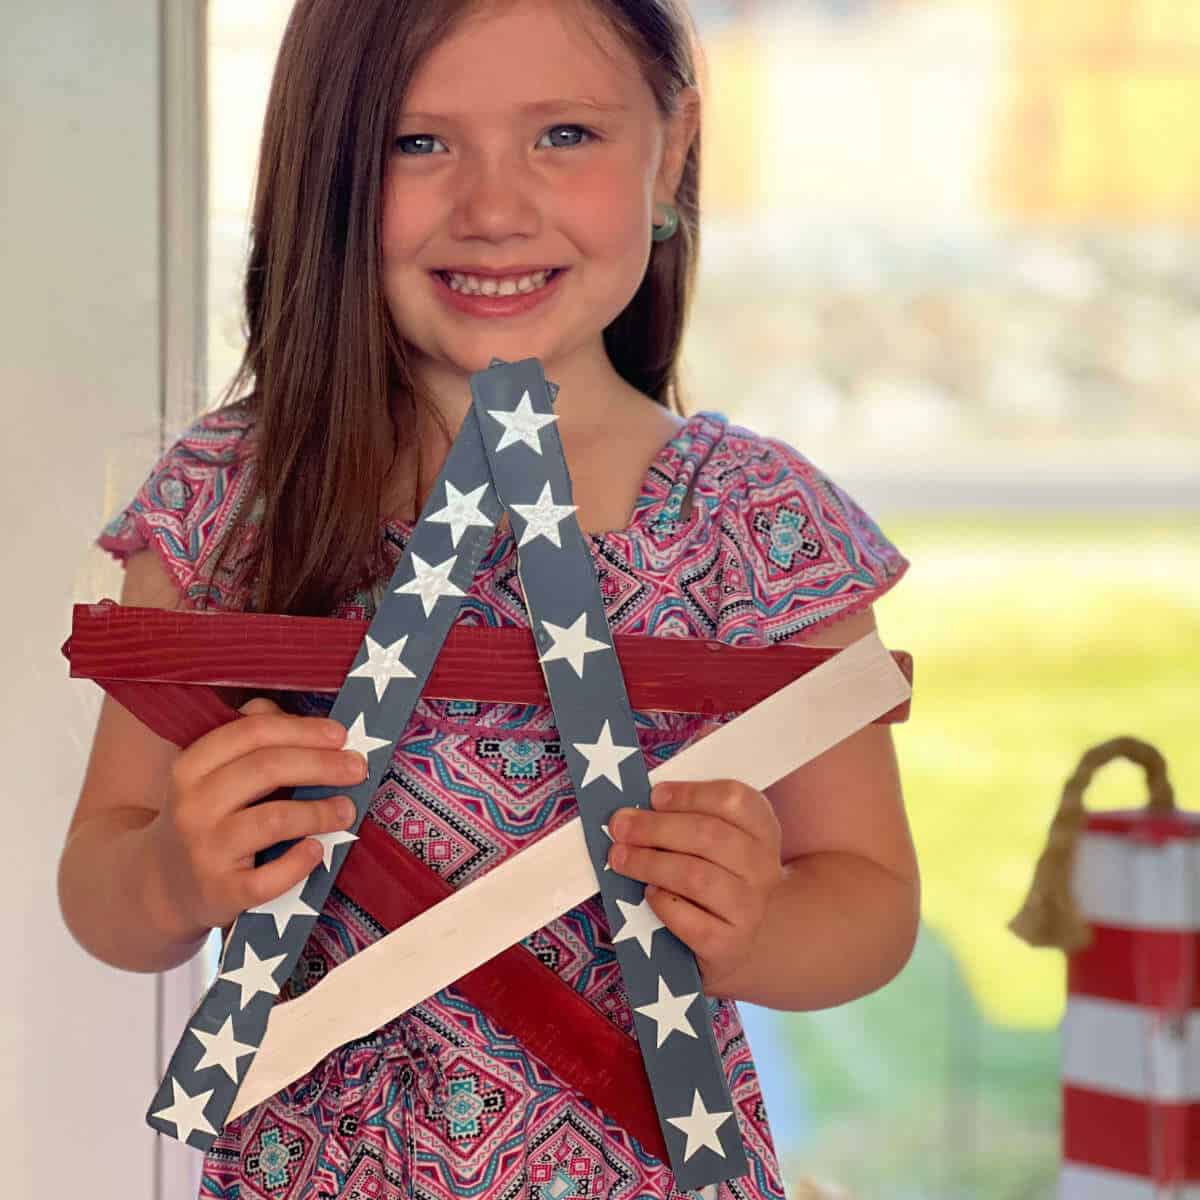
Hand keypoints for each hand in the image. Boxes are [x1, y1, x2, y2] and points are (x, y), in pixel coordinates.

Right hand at [148, 696, 365, 943]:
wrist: (163, 887)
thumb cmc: (206, 818)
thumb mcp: (211, 774)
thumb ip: (250, 739)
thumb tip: (305, 721)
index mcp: (191, 766)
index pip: (251, 732)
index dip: (302, 730)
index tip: (340, 735)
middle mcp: (192, 805)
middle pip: (267, 769)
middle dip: (322, 764)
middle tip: (358, 768)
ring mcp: (204, 851)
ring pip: (273, 819)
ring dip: (319, 811)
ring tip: (348, 810)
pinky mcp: (219, 893)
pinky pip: (268, 878)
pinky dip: (299, 863)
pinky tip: (318, 850)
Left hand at [606, 780, 784, 993]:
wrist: (737, 936)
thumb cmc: (715, 875)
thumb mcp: (713, 839)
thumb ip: (684, 817)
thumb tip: (636, 810)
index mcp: (761, 829)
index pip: (733, 800)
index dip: (691, 794)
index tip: (655, 796)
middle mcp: (763, 867)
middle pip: (710, 836)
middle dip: (656, 828)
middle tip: (620, 826)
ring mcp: (750, 908)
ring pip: (698, 877)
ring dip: (651, 863)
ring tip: (620, 858)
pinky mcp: (730, 945)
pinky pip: (692, 922)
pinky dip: (664, 903)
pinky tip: (649, 893)